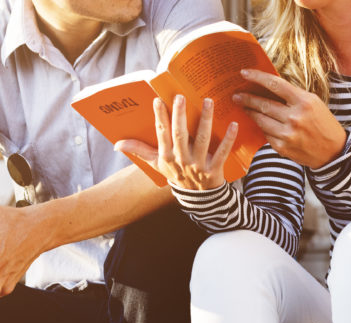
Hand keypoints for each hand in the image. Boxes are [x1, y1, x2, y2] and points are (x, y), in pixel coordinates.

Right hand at [115, 94, 237, 190]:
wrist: (199, 198)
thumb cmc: (177, 175)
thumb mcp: (157, 165)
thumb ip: (139, 151)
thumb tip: (117, 144)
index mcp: (167, 158)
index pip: (162, 135)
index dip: (159, 118)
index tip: (158, 101)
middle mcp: (182, 161)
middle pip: (180, 135)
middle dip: (180, 116)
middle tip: (180, 97)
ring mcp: (199, 166)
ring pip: (202, 140)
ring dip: (205, 121)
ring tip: (208, 101)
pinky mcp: (215, 170)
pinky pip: (222, 152)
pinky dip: (228, 139)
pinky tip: (233, 124)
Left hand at [234, 69, 346, 168]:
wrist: (332, 151)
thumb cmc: (323, 123)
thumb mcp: (313, 103)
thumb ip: (292, 96)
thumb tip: (269, 88)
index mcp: (304, 101)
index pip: (275, 84)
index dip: (257, 77)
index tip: (244, 73)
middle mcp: (294, 117)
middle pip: (263, 104)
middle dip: (247, 99)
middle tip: (236, 96)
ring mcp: (286, 133)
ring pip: (261, 120)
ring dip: (250, 113)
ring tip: (243, 108)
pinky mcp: (281, 147)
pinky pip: (265, 134)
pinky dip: (262, 128)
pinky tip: (259, 123)